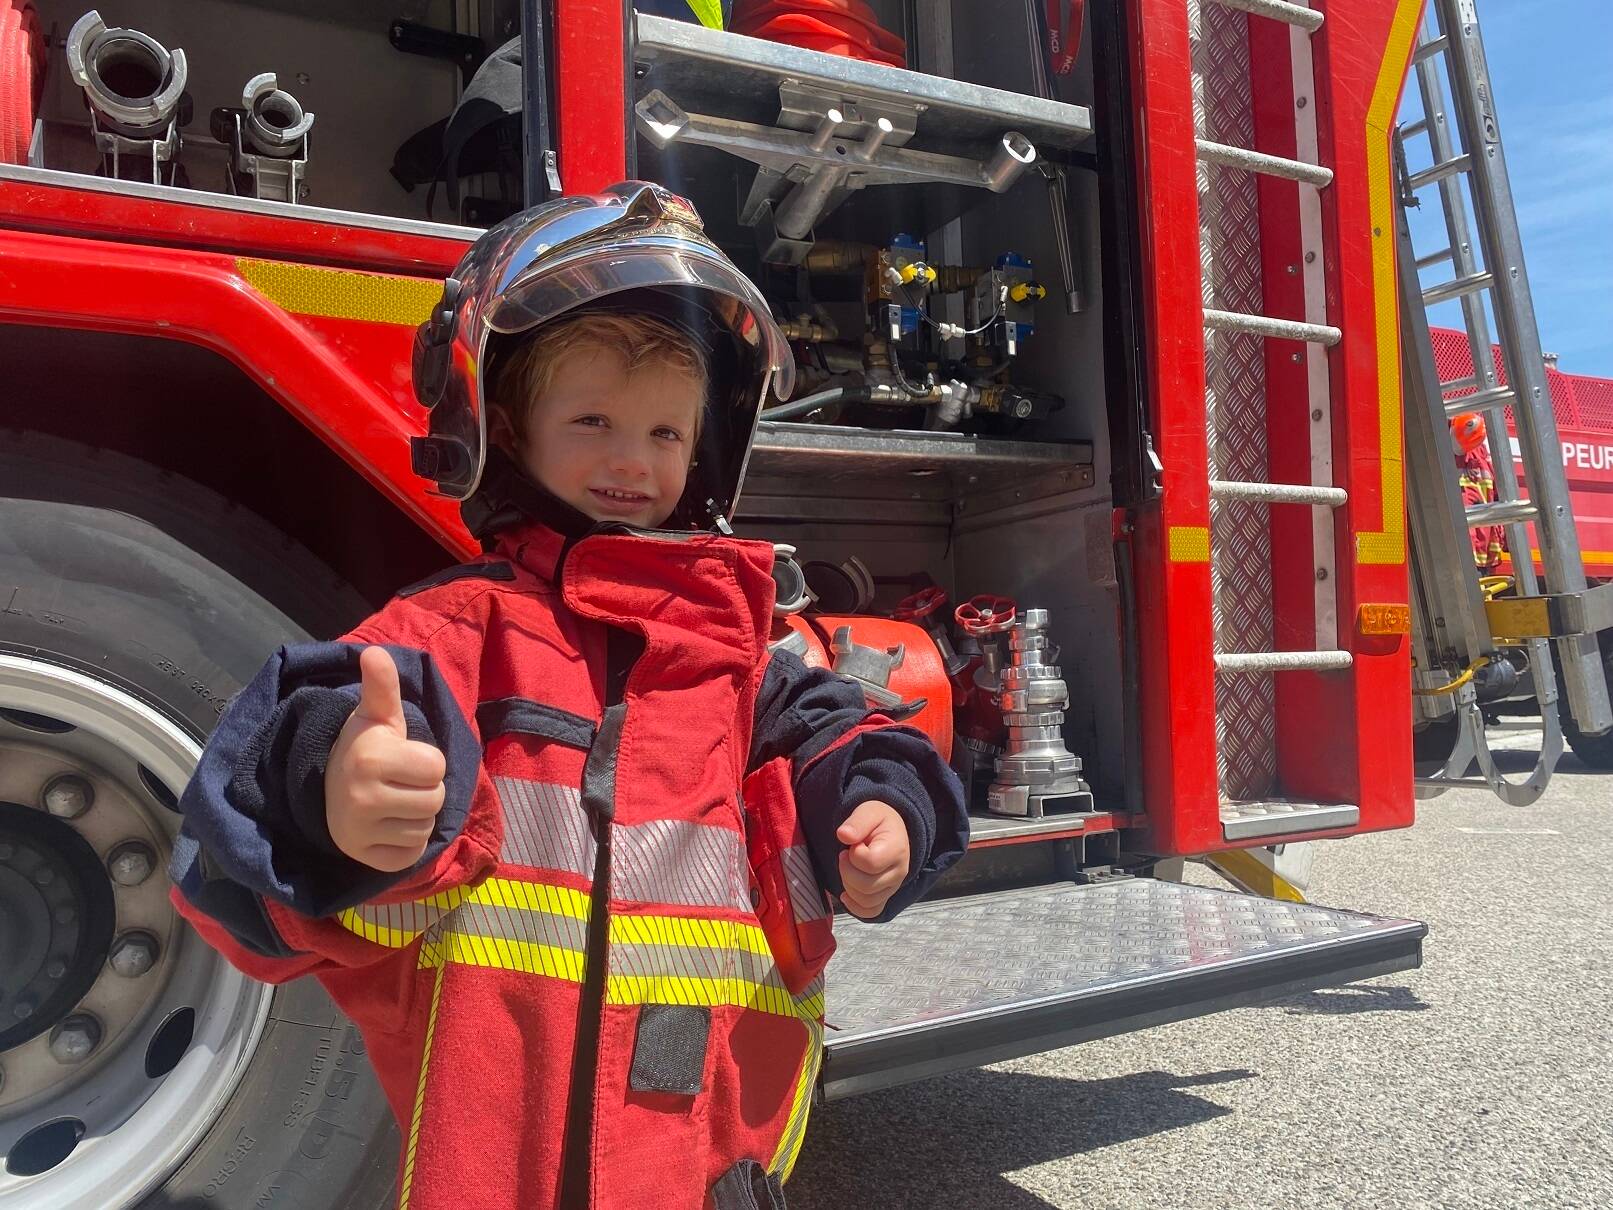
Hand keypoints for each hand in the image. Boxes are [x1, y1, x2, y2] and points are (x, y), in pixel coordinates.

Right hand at [325, 647, 446, 871]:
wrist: (327, 787)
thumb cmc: (366, 747)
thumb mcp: (376, 716)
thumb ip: (383, 686)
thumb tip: (375, 652)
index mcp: (370, 759)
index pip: (437, 767)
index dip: (427, 762)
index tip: (403, 758)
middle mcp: (362, 798)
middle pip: (435, 800)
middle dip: (425, 790)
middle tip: (400, 782)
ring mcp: (360, 833)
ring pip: (425, 828)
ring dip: (418, 816)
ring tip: (393, 802)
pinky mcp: (364, 859)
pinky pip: (411, 855)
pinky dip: (406, 843)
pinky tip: (387, 826)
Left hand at [835, 801, 910, 920]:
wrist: (890, 831)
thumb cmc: (878, 822)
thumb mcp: (868, 812)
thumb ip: (857, 822)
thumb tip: (843, 835)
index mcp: (897, 849)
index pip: (870, 863)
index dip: (854, 855)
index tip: (852, 845)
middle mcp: (899, 872)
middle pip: (866, 886)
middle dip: (847, 871)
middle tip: (845, 856)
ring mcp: (893, 887)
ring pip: (866, 901)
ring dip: (848, 886)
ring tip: (849, 869)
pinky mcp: (885, 897)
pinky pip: (871, 912)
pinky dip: (854, 907)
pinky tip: (845, 894)